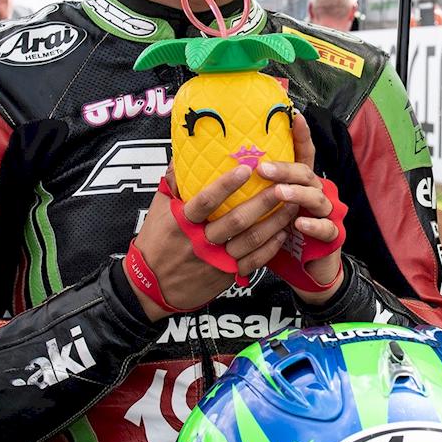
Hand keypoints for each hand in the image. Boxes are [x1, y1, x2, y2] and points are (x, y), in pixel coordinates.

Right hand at [130, 164, 300, 316]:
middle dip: (262, 203)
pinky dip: (269, 248)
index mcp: (182, 222)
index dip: (226, 185)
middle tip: (281, 186)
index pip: (206, 201)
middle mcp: (200, 242)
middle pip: (236, 221)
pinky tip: (281, 233)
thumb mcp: (158, 210)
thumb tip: (184, 155)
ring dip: (273, 223)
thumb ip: (173, 183)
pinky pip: (252, 262)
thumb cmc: (156, 242)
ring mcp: (214, 261)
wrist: (151, 286)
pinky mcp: (225, 276)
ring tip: (290, 206)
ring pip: (250, 241)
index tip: (246, 169)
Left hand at [260, 110, 342, 297]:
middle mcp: (315, 192)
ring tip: (279, 193)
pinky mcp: (331, 235)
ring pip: (317, 197)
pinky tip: (299, 223)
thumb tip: (213, 168)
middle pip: (306, 173)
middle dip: (285, 169)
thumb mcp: (265, 208)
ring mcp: (325, 213)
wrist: (308, 266)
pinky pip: (326, 228)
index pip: (303, 155)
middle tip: (263, 168)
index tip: (294, 115)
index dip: (301, 135)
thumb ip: (250, 189)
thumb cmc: (281, 233)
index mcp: (299, 183)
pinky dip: (313, 225)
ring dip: (298, 194)